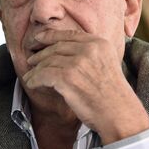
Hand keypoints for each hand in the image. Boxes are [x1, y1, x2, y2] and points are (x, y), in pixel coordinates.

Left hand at [23, 30, 148, 143]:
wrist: (119, 114)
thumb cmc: (113, 94)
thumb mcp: (108, 63)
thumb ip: (91, 53)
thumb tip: (68, 50)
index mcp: (99, 43)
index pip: (69, 34)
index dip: (51, 36)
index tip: (39, 39)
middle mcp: (88, 49)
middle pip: (56, 47)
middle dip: (41, 54)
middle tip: (31, 60)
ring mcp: (77, 63)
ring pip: (48, 61)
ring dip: (36, 69)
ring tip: (30, 75)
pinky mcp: (67, 78)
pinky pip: (43, 75)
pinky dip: (34, 79)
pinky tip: (31, 83)